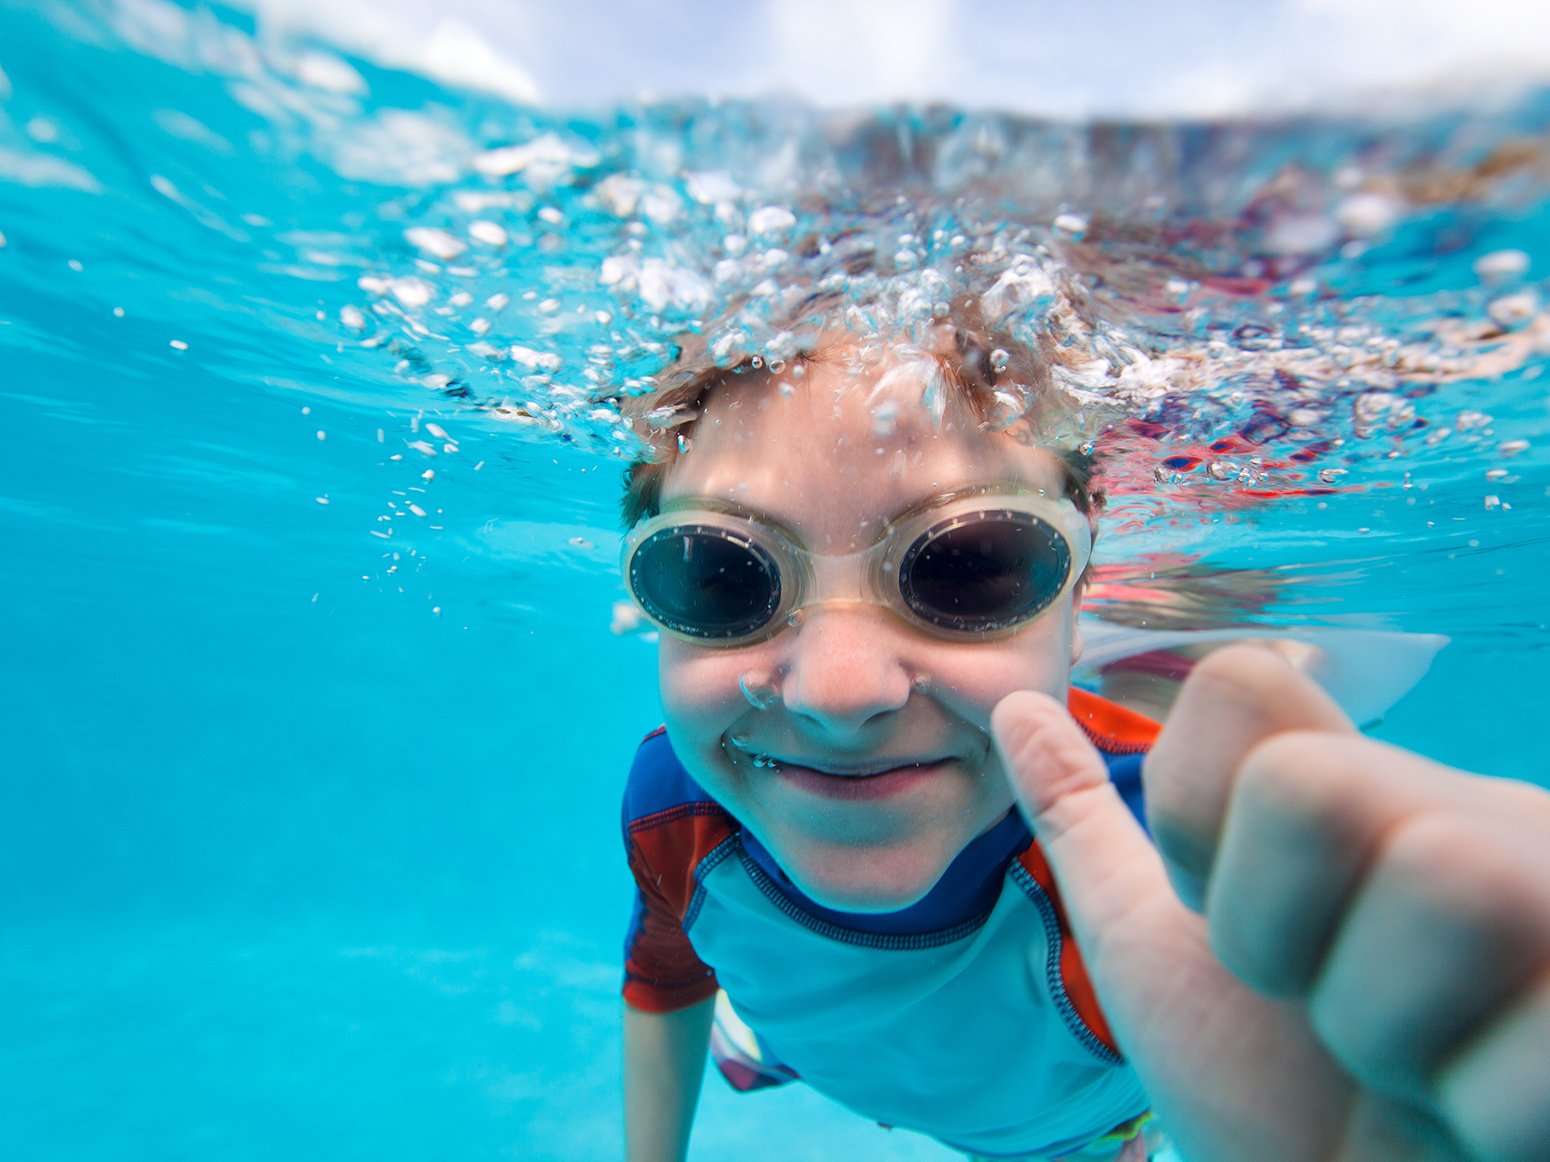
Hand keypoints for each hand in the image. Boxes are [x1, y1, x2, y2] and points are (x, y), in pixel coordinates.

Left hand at [992, 645, 1549, 1161]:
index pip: (1241, 683)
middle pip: (1311, 781)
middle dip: (1274, 937)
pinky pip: (1541, 1040)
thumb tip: (1011, 705)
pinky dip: (1487, 1113)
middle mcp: (1482, 816)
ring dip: (1385, 1033)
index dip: (1197, 819)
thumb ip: (1087, 824)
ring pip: (1444, 880)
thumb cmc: (1274, 1097)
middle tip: (1323, 1013)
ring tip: (1414, 1073)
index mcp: (1367, 791)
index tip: (1239, 926)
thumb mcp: (1161, 949)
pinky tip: (1488, 1123)